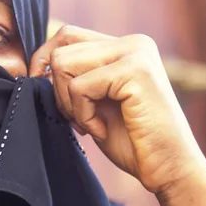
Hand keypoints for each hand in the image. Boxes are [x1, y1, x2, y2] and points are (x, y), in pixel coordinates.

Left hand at [29, 25, 205, 193]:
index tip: (43, 90)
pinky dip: (82, 115)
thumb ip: (75, 77)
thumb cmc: (131, 141)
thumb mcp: (96, 101)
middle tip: (78, 119)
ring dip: (69, 103)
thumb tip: (37, 66)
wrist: (169, 170)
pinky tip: (101, 130)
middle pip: (61, 49)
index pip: (67, 36)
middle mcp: (133, 42)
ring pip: (63, 64)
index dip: (44, 61)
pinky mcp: (136, 71)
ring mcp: (136, 53)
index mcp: (124, 46)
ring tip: (91, 124)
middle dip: (58, 90)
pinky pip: (79, 87)